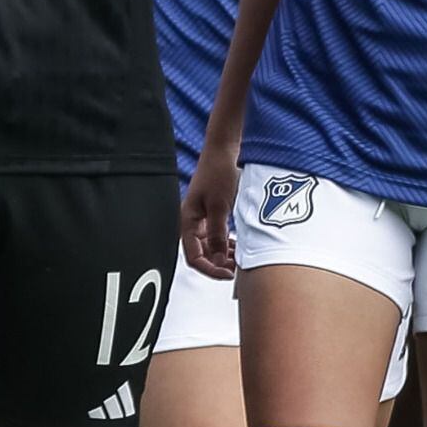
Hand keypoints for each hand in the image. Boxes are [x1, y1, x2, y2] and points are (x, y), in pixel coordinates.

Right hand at [178, 156, 239, 280]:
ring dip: (223, 255)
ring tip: (240, 257)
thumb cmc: (217, 174)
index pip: (194, 258)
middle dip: (218, 264)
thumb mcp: (219, 207)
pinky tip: (238, 246)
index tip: (227, 274)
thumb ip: (218, 235)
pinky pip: (216, 237)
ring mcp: (200, 220)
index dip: (210, 269)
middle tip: (237, 267)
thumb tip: (219, 260)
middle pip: (201, 255)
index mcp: (187, 222)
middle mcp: (191, 224)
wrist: (222, 153)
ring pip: (210, 247)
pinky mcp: (210, 215)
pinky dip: (227, 244)